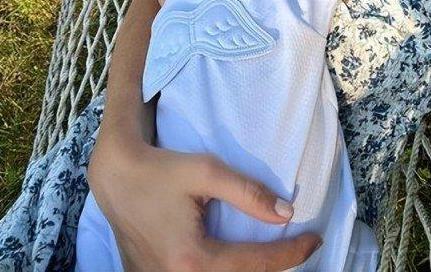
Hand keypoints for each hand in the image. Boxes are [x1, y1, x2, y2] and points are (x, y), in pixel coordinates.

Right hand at [87, 138, 321, 271]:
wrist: (116, 176)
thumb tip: (285, 213)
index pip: (254, 265)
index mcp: (191, 260)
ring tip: (275, 255)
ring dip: (249, 271)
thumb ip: (248, 193)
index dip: (289, 254)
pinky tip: (240, 259)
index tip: (314, 240)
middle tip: (301, 249)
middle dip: (274, 269)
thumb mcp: (206, 172)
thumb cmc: (161, 170)